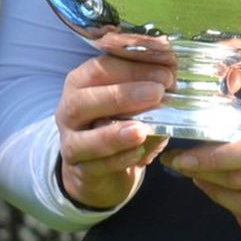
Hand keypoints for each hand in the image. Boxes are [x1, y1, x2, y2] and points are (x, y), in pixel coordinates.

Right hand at [55, 53, 170, 210]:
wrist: (99, 168)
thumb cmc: (117, 121)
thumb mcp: (128, 100)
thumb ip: (144, 86)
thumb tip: (172, 77)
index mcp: (80, 83)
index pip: (98, 70)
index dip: (130, 70)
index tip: (164, 73)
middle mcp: (69, 111)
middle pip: (83, 102)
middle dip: (121, 95)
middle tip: (157, 92)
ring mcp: (71, 143)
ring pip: (83, 139)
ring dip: (114, 135)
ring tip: (142, 130)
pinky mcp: (80, 171)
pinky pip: (96, 167)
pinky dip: (118, 160)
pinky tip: (139, 153)